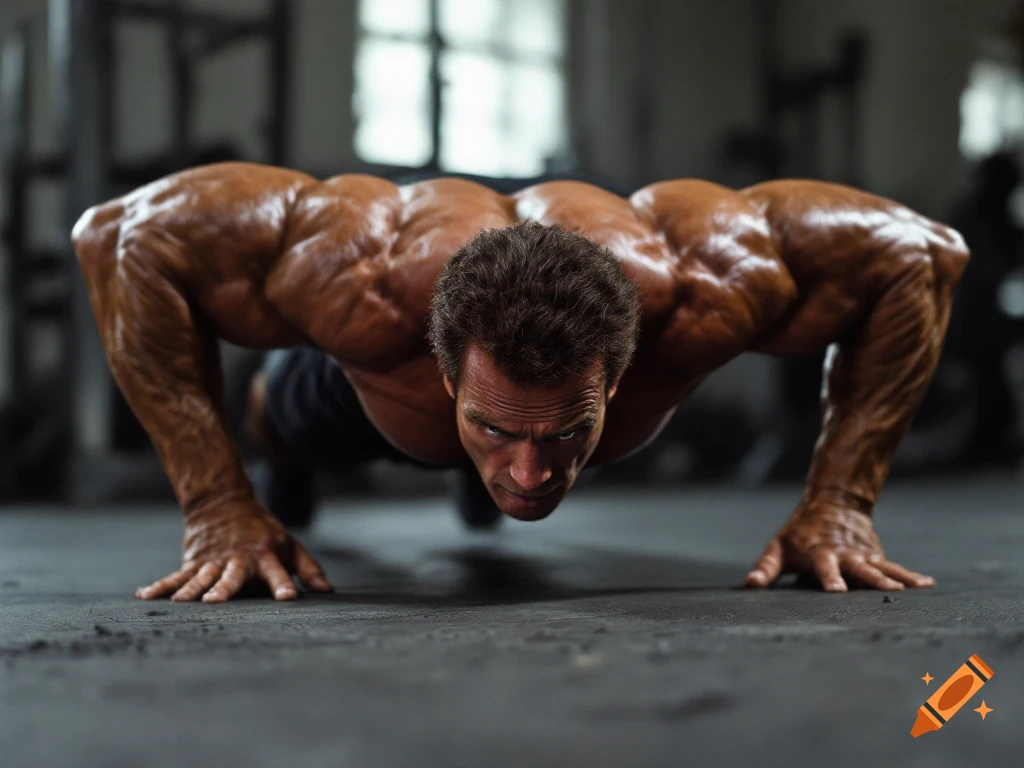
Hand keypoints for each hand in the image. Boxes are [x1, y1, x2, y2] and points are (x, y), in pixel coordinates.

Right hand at [135, 503, 332, 602]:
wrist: (224, 504)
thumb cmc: (263, 532)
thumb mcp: (290, 546)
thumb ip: (308, 568)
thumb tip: (327, 591)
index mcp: (265, 557)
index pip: (278, 573)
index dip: (283, 585)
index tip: (288, 598)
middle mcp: (237, 560)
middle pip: (232, 576)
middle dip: (225, 589)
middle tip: (215, 601)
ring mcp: (212, 561)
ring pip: (201, 578)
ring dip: (191, 590)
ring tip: (179, 604)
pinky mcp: (193, 562)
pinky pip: (175, 577)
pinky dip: (159, 587)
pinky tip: (143, 597)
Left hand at [743, 500, 934, 591]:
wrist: (833, 503)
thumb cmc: (799, 532)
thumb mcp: (778, 546)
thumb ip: (765, 568)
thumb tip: (749, 585)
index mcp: (820, 552)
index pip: (824, 567)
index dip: (829, 578)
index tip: (836, 591)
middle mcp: (845, 554)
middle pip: (859, 568)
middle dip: (872, 580)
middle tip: (887, 592)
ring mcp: (864, 555)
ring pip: (882, 567)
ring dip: (897, 578)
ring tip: (913, 590)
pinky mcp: (877, 556)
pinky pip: (896, 567)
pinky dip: (910, 575)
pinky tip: (927, 585)